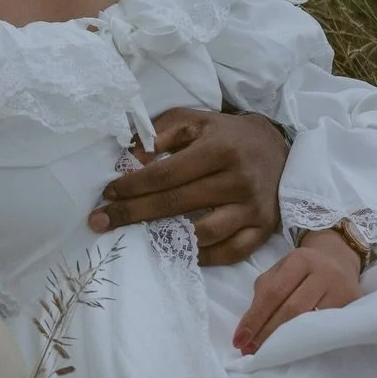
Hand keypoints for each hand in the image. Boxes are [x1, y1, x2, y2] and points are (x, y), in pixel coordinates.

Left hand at [90, 108, 287, 263]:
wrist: (276, 147)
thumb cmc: (225, 135)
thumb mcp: (192, 120)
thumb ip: (158, 133)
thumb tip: (130, 159)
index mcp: (219, 149)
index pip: (167, 174)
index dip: (133, 186)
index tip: (108, 194)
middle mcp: (238, 179)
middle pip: (177, 204)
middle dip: (133, 214)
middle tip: (100, 222)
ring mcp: (253, 208)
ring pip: (203, 234)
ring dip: (166, 239)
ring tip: (137, 239)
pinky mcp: (263, 229)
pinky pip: (230, 252)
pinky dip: (203, 257)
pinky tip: (178, 251)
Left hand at [232, 230, 362, 355]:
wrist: (340, 261)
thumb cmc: (303, 270)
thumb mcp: (282, 271)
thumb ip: (264, 293)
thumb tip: (248, 329)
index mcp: (299, 260)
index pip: (273, 293)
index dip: (255, 319)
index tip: (239, 340)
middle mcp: (322, 273)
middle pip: (292, 309)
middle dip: (268, 333)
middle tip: (251, 351)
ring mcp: (341, 289)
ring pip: (312, 321)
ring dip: (287, 341)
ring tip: (269, 354)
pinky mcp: (355, 304)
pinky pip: (329, 328)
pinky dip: (310, 341)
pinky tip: (296, 351)